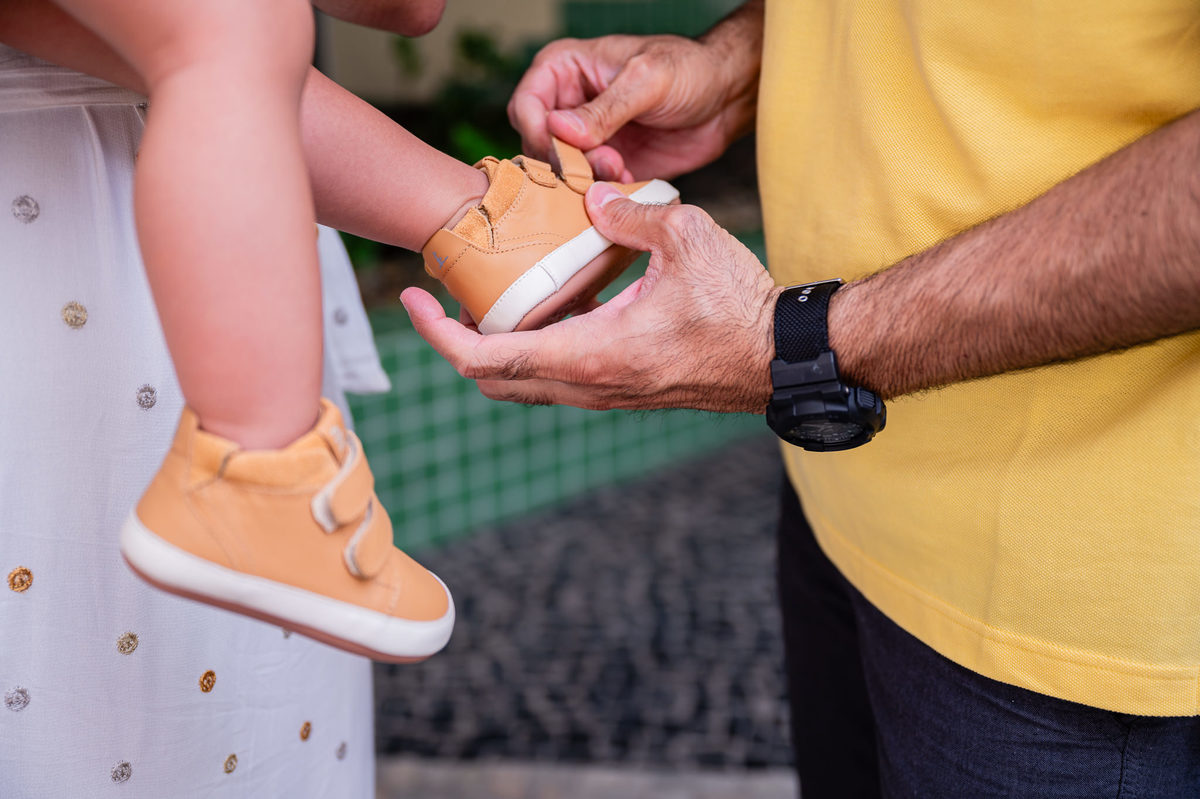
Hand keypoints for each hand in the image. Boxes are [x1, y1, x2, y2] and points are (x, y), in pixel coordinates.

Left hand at [401, 183, 782, 413]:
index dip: (436, 332)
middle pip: (492, 379)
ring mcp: (604, 396)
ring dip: (495, 346)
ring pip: (523, 385)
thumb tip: (592, 203)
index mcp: (587, 354)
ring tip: (490, 295)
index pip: (484, 358)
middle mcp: (586, 386)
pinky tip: (550, 304)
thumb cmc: (738, 305)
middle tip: (444, 295)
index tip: (413, 298)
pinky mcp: (621, 393)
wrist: (781, 358)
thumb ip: (628, 214)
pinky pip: (556, 380)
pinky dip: (533, 349)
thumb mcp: (684, 236)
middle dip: (457, 340)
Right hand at [507, 35, 755, 182]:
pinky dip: (602, 192)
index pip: (527, 106)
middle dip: (566, 162)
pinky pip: (588, 188)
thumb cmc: (689, 70)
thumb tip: (559, 128)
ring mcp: (586, 138)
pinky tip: (627, 180)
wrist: (726, 98)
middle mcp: (568, 104)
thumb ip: (604, 108)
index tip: (568, 151)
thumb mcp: (647, 80)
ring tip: (619, 168)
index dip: (541, 133)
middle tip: (602, 164)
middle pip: (538, 145)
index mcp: (565, 69)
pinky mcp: (606, 165)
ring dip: (585, 179)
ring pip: (562, 172)